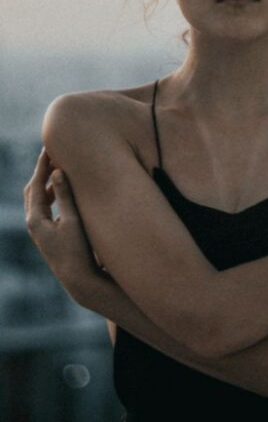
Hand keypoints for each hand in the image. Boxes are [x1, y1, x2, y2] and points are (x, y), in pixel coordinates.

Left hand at [23, 149, 101, 304]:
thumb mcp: (72, 220)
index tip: (48, 149)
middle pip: (32, 191)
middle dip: (41, 173)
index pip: (35, 185)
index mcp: (35, 219)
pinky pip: (45, 208)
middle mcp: (33, 223)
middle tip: (52, 156)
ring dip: (46, 184)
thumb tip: (57, 172)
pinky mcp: (47, 234)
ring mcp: (39, 230)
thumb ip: (65, 196)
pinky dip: (51, 196)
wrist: (77, 278)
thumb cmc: (77, 250)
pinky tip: (63, 194)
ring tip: (59, 170)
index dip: (42, 166)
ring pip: (37, 200)